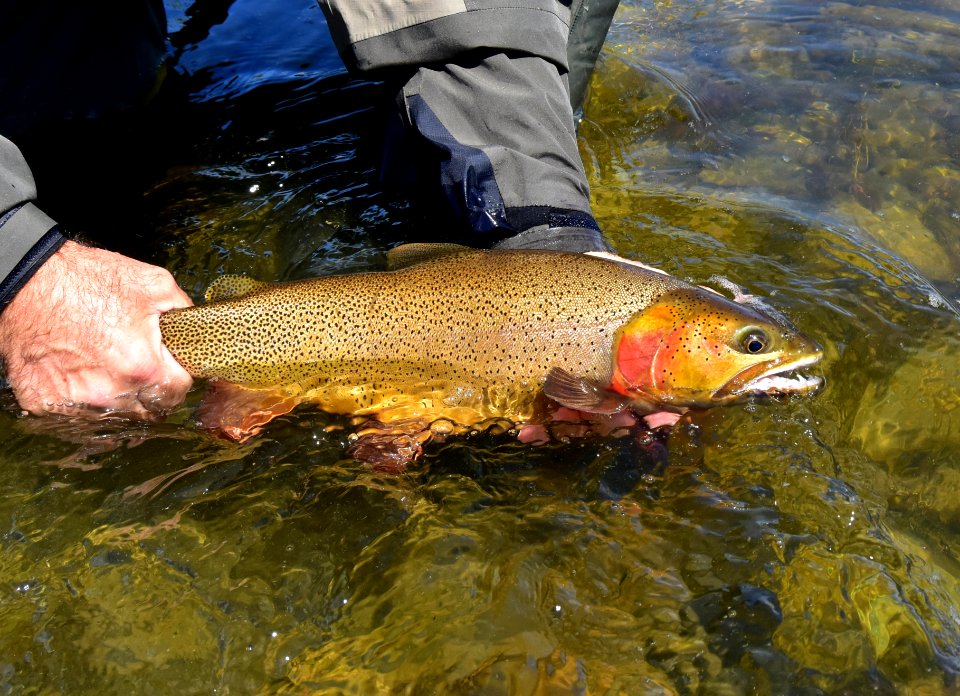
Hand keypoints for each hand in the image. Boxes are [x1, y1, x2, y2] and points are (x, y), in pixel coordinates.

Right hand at [0, 241, 193, 417]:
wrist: (27, 279)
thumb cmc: (88, 279)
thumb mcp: (153, 284)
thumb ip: (183, 312)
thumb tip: (195, 329)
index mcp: (143, 368)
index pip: (179, 390)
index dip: (179, 375)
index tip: (170, 365)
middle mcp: (110, 393)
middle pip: (149, 409)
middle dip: (151, 391)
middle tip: (141, 366)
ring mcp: (75, 402)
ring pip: (115, 414)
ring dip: (119, 398)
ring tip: (108, 366)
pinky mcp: (45, 403)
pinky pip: (76, 411)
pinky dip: (82, 396)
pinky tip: (78, 370)